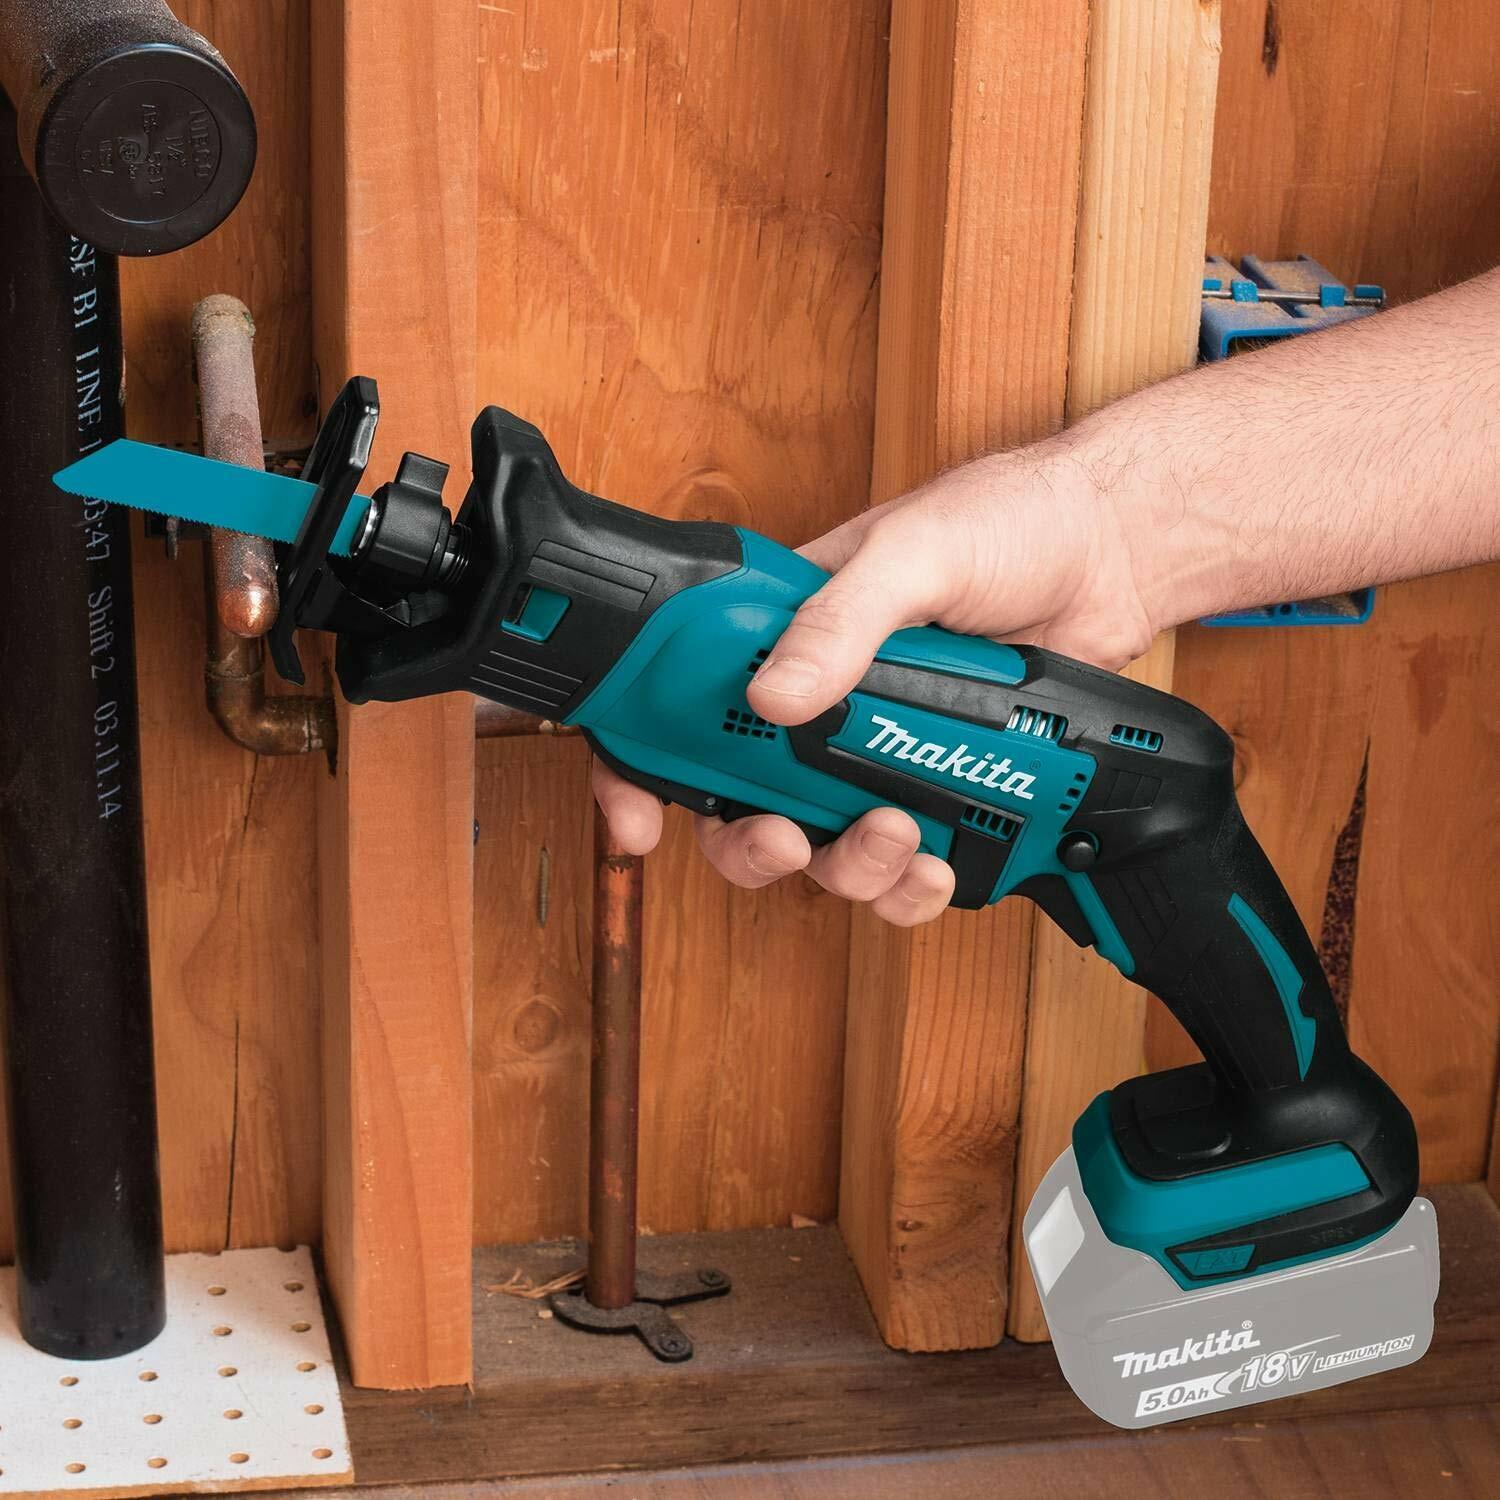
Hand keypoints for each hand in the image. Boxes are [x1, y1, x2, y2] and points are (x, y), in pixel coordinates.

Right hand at [593, 443, 1158, 923]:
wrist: (1115, 552)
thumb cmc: (1008, 520)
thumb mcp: (914, 552)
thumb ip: (840, 621)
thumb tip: (775, 697)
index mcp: (786, 632)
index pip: (685, 704)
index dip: (647, 768)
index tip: (637, 821)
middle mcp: (822, 702)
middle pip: (744, 803)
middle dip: (755, 844)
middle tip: (789, 842)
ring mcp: (882, 753)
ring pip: (826, 848)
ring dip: (849, 867)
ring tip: (895, 837)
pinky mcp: (944, 789)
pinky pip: (906, 866)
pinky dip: (914, 886)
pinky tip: (937, 866)